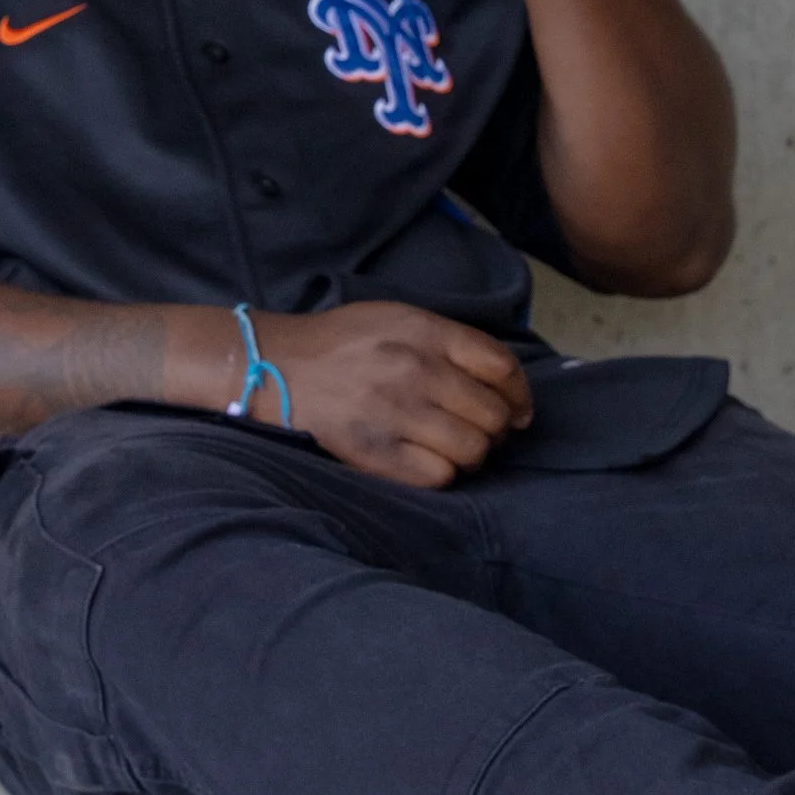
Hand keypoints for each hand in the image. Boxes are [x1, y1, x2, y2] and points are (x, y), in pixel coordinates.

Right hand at [261, 302, 534, 486]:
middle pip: (493, 413)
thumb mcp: (397, 318)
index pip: (501, 365)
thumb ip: (449, 340)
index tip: (519, 410)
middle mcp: (415, 370)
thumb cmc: (342, 343)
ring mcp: (396, 413)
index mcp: (425, 332)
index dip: (519, 393)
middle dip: (497, 428)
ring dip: (473, 454)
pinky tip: (429, 461)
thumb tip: (504, 380)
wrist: (274, 366)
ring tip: (455, 448)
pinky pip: (439, 476)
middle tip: (482, 432)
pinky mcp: (376, 452)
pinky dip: (443, 473)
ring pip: (473, 449)